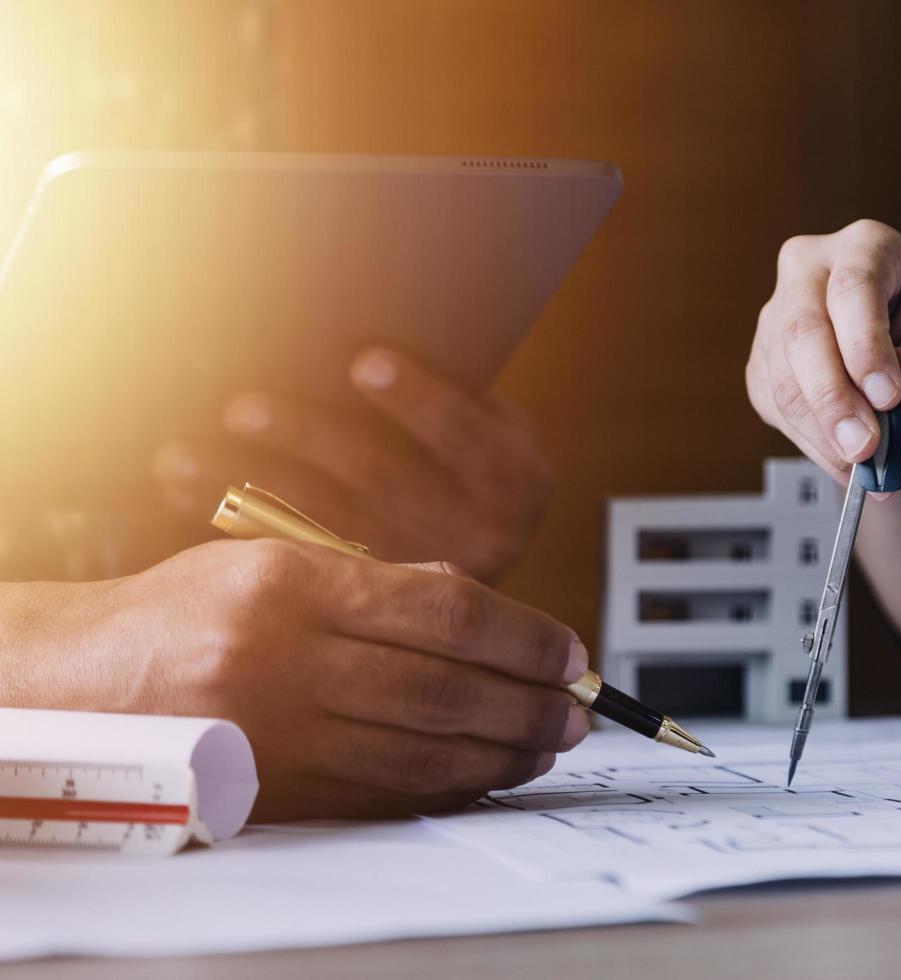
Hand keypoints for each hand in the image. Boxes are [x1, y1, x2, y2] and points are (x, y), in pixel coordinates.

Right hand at [3, 540, 589, 820]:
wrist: (81, 682)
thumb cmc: (190, 612)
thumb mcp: (278, 562)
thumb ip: (383, 586)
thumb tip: (493, 618)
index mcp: (291, 584)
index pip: (446, 610)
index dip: (524, 635)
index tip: (569, 651)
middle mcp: (283, 659)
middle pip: (447, 687)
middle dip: (530, 702)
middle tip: (579, 709)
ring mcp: (276, 733)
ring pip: (424, 751)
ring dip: (504, 752)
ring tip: (549, 744)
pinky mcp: (273, 791)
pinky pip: (386, 794)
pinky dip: (451, 787)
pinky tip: (489, 775)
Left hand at [152, 347, 551, 582]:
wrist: (478, 561)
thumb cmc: (466, 453)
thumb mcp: (488, 424)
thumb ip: (450, 393)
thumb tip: (359, 324)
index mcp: (518, 482)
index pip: (468, 437)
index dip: (419, 399)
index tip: (364, 360)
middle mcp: (483, 539)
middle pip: (384, 482)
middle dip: (310, 439)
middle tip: (241, 406)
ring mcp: (421, 579)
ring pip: (323, 528)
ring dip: (249, 485)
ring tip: (183, 452)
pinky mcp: (368, 601)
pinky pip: (291, 559)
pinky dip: (231, 521)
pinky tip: (184, 490)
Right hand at [746, 220, 900, 479]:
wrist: (896, 384)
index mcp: (867, 246)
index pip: (854, 287)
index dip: (866, 344)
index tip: (889, 396)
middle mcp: (811, 270)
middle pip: (804, 330)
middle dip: (834, 397)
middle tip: (864, 446)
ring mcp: (777, 315)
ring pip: (784, 377)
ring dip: (823, 430)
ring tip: (864, 465)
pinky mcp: (761, 363)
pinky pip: (777, 407)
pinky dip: (813, 441)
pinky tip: (843, 457)